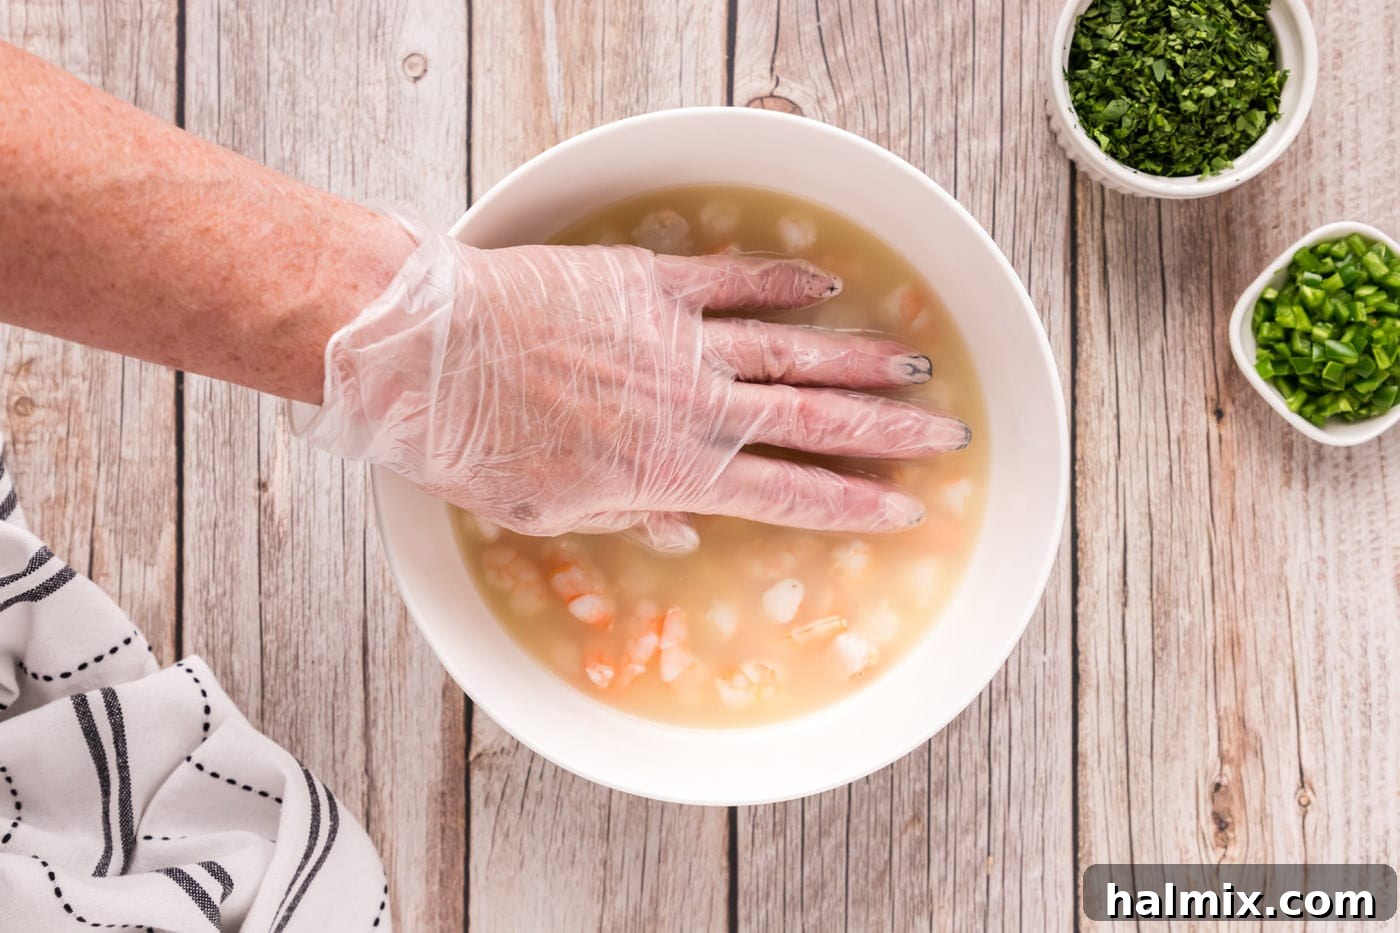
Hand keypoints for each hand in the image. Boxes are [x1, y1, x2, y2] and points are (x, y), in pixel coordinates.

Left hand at [296, 209, 969, 552]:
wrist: (427, 355)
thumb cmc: (473, 443)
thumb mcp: (549, 510)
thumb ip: (626, 515)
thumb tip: (681, 529)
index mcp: (671, 471)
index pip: (786, 493)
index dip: (852, 503)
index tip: (904, 507)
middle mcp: (692, 405)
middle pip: (813, 419)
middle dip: (888, 429)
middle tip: (947, 429)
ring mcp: (676, 339)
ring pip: (790, 350)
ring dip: (858, 357)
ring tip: (914, 362)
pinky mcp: (648, 283)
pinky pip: (732, 281)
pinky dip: (781, 283)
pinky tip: (823, 286)